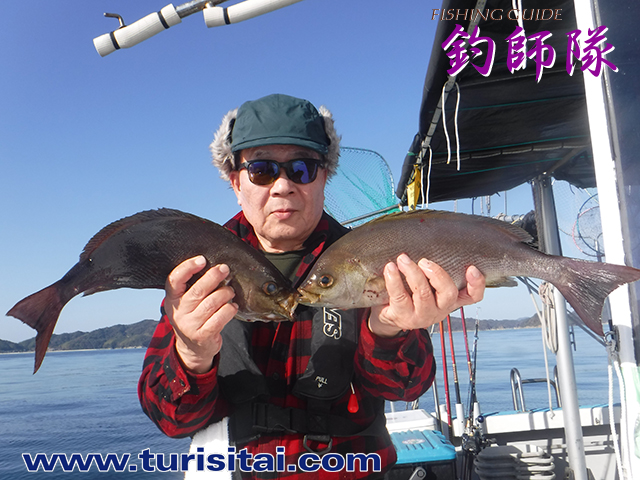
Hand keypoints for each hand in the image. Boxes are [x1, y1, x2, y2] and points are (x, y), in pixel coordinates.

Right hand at [164, 255, 237, 373]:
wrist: (193, 347)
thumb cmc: (193, 316)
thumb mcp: (185, 302)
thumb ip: (193, 286)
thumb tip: (215, 265)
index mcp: (171, 299)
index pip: (174, 280)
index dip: (187, 267)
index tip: (202, 259)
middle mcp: (178, 312)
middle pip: (197, 290)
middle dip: (214, 277)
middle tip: (225, 269)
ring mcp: (190, 325)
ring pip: (212, 303)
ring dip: (225, 293)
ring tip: (230, 291)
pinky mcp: (203, 335)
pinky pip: (220, 317)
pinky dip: (230, 309)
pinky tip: (233, 306)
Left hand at [368, 254, 484, 337]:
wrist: (389, 315)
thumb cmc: (410, 294)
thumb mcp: (428, 283)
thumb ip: (434, 270)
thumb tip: (431, 238)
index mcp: (450, 300)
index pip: (472, 296)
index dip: (476, 284)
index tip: (472, 268)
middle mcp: (440, 309)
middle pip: (448, 294)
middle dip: (437, 274)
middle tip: (424, 261)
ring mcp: (422, 315)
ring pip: (423, 294)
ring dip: (413, 273)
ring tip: (403, 259)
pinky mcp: (403, 316)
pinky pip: (400, 296)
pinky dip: (394, 280)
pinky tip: (390, 268)